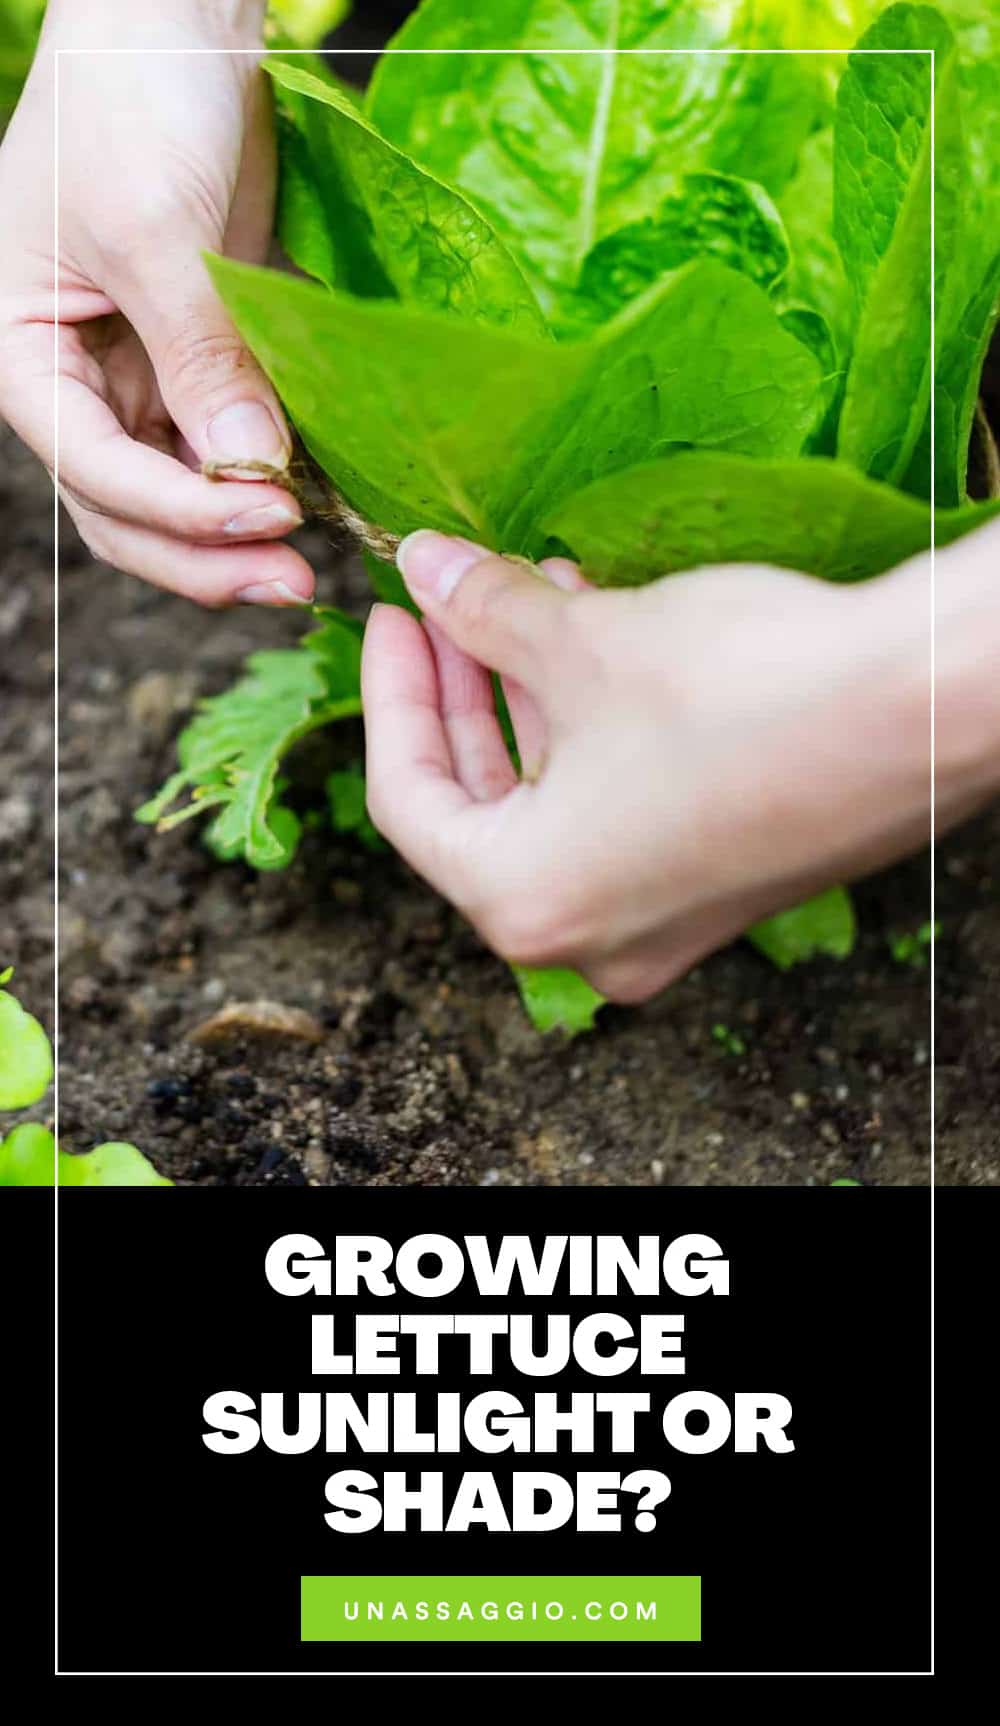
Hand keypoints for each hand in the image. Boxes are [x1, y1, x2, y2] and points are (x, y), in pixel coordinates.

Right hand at [0, 0, 313, 606]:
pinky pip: (234, 442)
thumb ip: (197, 356)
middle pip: (130, 512)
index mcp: (25, 355)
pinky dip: (274, 475)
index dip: (182, 511)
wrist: (178, 20)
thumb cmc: (131, 99)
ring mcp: (143, 376)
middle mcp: (78, 381)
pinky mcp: (207, 359)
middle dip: (206, 556)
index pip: (97, 471)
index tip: (270, 516)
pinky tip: (325, 495)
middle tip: (293, 583)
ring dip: (243, 531)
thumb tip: (248, 468)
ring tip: (315, 557)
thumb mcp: (155, 229)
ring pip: (184, 494)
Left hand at [362, 525, 999, 1001]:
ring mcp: (659, 925)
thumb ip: (485, 611)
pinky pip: (618, 817)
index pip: (407, 803)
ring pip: (555, 809)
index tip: (392, 614)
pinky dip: (593, 738)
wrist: (926, 710)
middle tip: (445, 606)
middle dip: (461, 695)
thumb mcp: (587, 642)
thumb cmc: (746, 690)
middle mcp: (588, 939)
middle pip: (481, 810)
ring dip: (532, 705)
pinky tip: (599, 642)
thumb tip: (423, 567)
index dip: (390, 696)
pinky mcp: (717, 891)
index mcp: (527, 902)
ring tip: (528, 599)